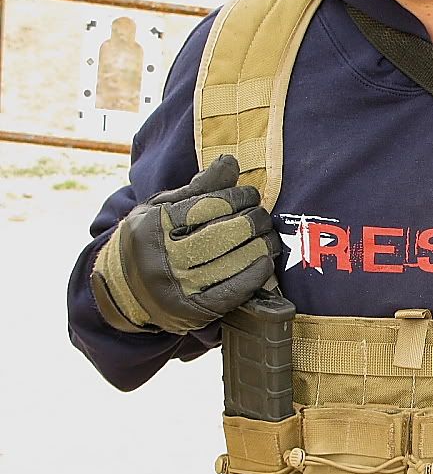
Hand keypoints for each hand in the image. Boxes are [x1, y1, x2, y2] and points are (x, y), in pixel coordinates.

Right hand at [91, 155, 280, 334]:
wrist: (122, 291)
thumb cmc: (150, 240)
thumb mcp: (162, 208)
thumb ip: (198, 188)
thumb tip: (231, 162)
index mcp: (152, 226)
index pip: (207, 206)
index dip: (237, 197)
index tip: (250, 195)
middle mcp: (162, 258)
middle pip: (223, 234)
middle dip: (253, 221)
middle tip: (263, 216)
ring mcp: (177, 287)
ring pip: (232, 262)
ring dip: (261, 247)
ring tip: (270, 237)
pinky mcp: (192, 311)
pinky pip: (232, 291)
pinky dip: (255, 275)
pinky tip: (266, 262)